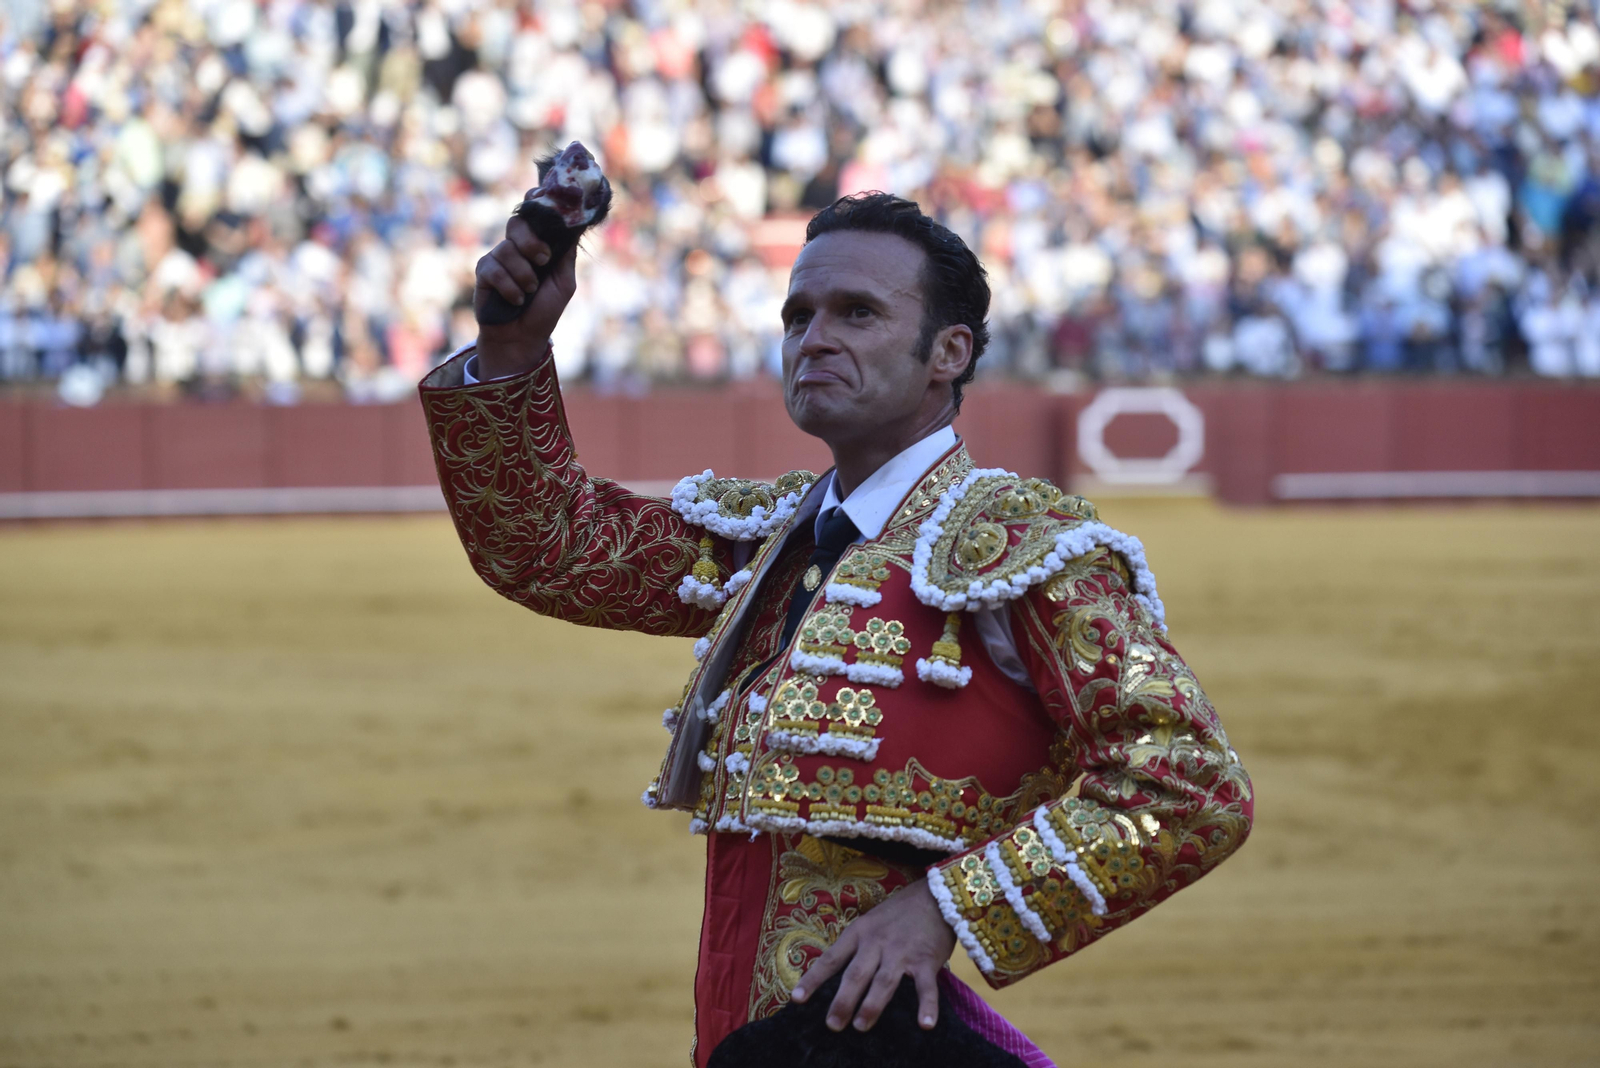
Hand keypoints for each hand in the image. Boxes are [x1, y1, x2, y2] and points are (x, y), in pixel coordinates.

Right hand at [472, 212, 577, 379]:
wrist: (522, 338)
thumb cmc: (544, 311)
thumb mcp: (563, 282)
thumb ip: (565, 254)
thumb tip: (572, 224)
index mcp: (537, 244)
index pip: (533, 214)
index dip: (535, 201)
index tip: (539, 196)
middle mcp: (517, 247)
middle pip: (517, 222)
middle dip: (531, 240)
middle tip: (543, 260)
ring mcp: (498, 258)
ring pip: (507, 249)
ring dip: (523, 274)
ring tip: (530, 291)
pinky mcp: (483, 272)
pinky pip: (494, 270)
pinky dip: (509, 287)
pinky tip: (516, 300)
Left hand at [790, 878, 955, 1032]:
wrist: (935, 895)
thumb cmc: (899, 912)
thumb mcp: (870, 922)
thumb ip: (857, 946)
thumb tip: (838, 977)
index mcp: (859, 932)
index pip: (831, 959)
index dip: (814, 979)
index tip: (797, 999)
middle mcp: (877, 943)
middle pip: (855, 974)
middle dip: (842, 1001)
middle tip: (832, 1025)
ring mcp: (902, 952)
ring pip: (883, 982)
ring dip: (871, 1006)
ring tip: (860, 1026)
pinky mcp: (927, 961)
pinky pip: (926, 988)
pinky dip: (927, 1007)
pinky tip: (925, 1025)